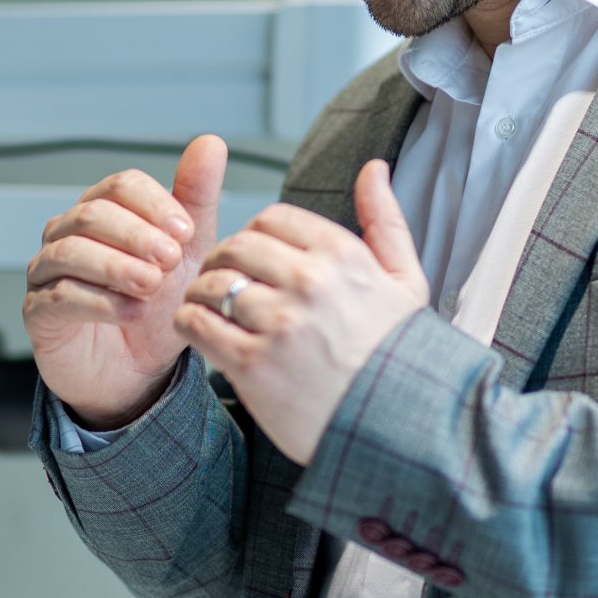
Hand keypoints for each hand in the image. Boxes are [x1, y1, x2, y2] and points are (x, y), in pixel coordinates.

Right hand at [23, 136, 228, 427]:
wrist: (135, 373)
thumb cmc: (155, 309)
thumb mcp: (188, 253)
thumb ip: (196, 199)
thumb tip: (210, 143)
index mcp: (103, 212)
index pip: (121, 185)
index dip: (155, 205)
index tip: (186, 232)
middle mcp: (67, 235)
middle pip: (93, 214)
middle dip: (137, 235)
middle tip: (172, 259)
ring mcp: (47, 272)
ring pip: (72, 251)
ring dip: (118, 266)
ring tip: (153, 286)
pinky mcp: (38, 312)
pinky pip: (60, 296)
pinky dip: (101, 302)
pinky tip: (133, 312)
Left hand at [174, 158, 428, 463]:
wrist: (399, 428)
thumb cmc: (400, 356)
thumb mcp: (406, 281)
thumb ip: (385, 220)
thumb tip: (373, 169)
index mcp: (343, 255)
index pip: (272, 219)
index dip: (255, 236)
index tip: (255, 260)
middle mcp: (309, 282)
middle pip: (237, 246)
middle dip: (222, 261)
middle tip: (223, 282)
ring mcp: (279, 324)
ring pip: (211, 283)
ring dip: (202, 292)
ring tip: (210, 309)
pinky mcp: (253, 365)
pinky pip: (198, 324)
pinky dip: (190, 324)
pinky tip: (202, 333)